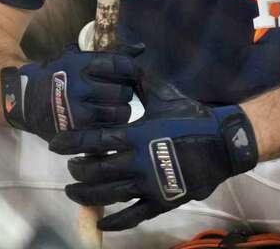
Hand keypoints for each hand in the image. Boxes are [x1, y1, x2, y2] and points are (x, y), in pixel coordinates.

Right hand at [0, 44, 139, 140]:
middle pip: (123, 91)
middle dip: (126, 92)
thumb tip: (142, 47)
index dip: (133, 69)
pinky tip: (106, 121)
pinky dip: (112, 126)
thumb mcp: (78, 58)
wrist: (25, 100)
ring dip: (122, 110)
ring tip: (113, 108)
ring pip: (121, 113)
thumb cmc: (58, 76)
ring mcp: (78, 111)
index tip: (134, 73)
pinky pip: (109, 130)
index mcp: (80, 65)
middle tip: (120, 93)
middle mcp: (79, 87)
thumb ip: (110, 54)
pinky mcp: (77, 132)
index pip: (120, 64)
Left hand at [49, 74, 257, 230]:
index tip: (55, 144)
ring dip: (86, 194)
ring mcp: (149, 184)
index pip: (94, 139)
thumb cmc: (191, 115)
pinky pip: (132, 216)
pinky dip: (114, 221)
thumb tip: (120, 58)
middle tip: (70, 168)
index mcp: (137, 134)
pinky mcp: (161, 201)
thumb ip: (137, 78)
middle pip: (95, 170)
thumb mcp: (162, 93)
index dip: (71, 142)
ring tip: (74, 191)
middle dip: (77, 170)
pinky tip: (102, 221)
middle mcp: (138, 161)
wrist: (223, 142)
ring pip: (107, 195)